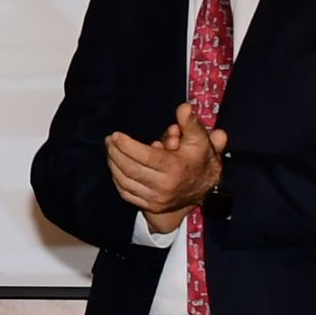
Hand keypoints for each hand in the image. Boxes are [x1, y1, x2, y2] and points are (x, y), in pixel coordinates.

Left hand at [107, 101, 226, 220]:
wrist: (206, 190)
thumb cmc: (200, 159)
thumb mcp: (200, 139)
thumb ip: (190, 123)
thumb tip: (184, 107)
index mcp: (176, 168)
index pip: (146, 157)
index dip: (127, 146)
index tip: (116, 135)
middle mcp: (165, 186)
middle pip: (131, 169)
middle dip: (115, 153)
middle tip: (109, 140)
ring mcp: (156, 199)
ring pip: (125, 182)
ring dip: (113, 165)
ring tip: (110, 150)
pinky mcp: (151, 206)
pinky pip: (126, 193)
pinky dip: (117, 179)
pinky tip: (115, 167)